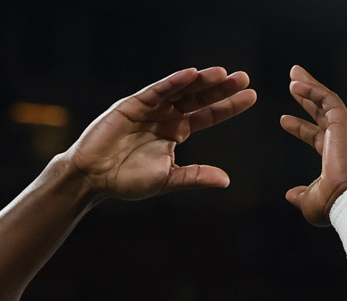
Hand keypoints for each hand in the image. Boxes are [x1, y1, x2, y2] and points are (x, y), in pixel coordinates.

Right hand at [64, 67, 254, 200]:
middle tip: (244, 77)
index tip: (251, 96)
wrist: (94, 177)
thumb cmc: (127, 180)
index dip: (228, 106)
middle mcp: (166, 116)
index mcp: (176, 132)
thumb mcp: (167, 179)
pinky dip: (174, 81)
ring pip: (181, 90)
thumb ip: (195, 177)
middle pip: (199, 97)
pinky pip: (157, 90)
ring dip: (201, 81)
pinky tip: (192, 74)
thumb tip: (227, 181)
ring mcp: (151, 107)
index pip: (207, 115)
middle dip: (221, 88)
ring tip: (223, 74)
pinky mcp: (133, 104)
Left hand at [281, 65, 346, 225]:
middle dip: (308, 96)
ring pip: (326, 100)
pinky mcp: (343, 121)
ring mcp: (344, 129)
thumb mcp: (310, 201)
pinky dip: (312, 89)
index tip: (282, 120)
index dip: (300, 128)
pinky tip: (295, 84)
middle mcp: (342, 140)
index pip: (317, 136)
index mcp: (335, 156)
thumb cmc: (332, 205)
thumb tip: (290, 195)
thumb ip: (300, 195)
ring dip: (309, 85)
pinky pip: (326, 98)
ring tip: (294, 74)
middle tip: (293, 83)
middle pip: (323, 111)